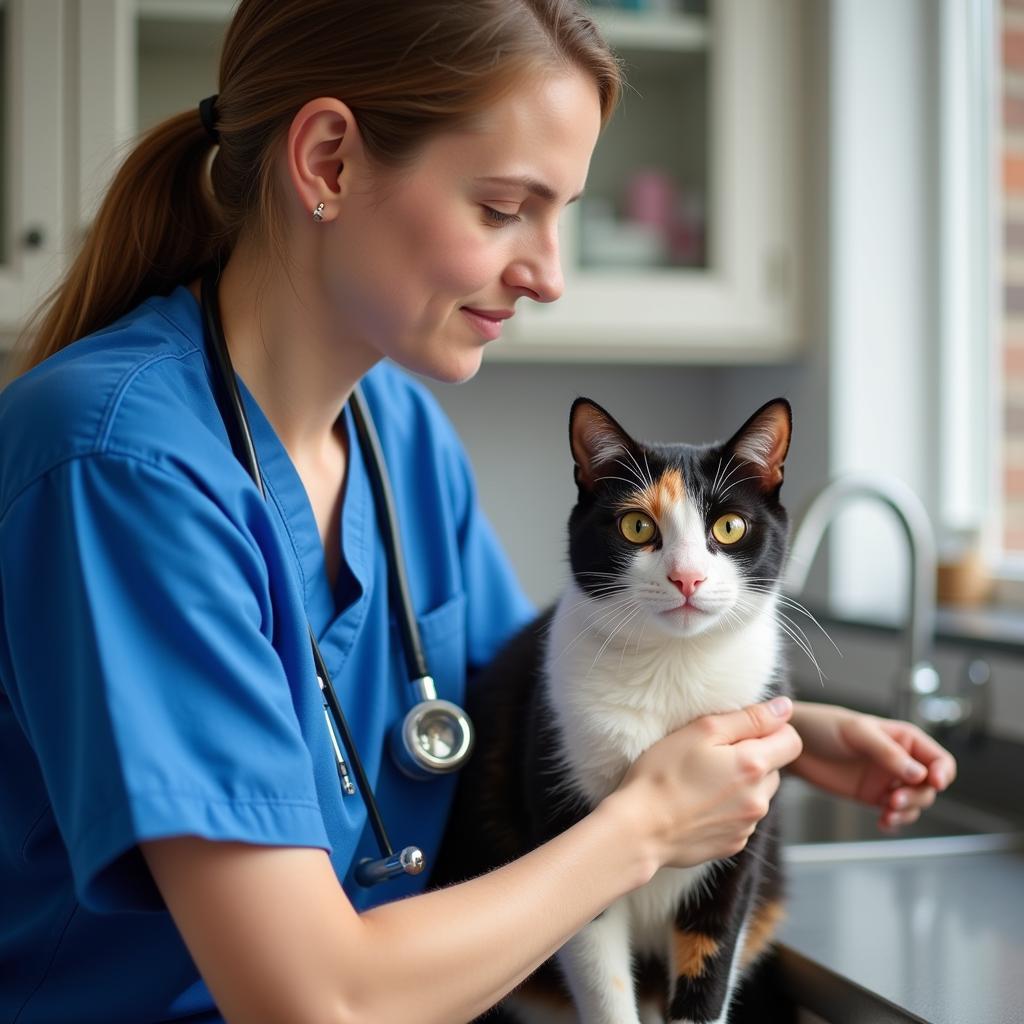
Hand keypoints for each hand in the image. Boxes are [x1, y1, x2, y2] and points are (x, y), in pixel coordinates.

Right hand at [612, 696, 802, 869]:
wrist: (640, 830)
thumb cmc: (663, 774)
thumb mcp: (701, 731)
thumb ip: (749, 718)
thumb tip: (784, 707)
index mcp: (754, 766)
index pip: (791, 740)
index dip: (770, 729)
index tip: (740, 730)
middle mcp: (759, 799)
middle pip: (774, 768)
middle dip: (753, 757)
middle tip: (713, 755)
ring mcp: (747, 826)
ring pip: (758, 794)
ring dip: (742, 784)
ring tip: (703, 781)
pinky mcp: (734, 844)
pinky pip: (743, 818)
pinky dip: (729, 808)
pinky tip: (699, 804)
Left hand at [788, 701, 956, 828]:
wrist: (794, 743)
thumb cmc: (824, 727)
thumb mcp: (856, 733)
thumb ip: (887, 752)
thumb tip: (920, 775)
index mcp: (903, 738)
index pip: (938, 758)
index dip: (943, 772)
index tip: (934, 782)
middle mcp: (900, 760)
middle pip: (929, 786)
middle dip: (917, 796)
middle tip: (894, 800)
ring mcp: (887, 780)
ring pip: (914, 802)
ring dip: (907, 812)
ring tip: (886, 813)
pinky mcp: (872, 796)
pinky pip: (894, 813)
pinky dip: (894, 821)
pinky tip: (883, 822)